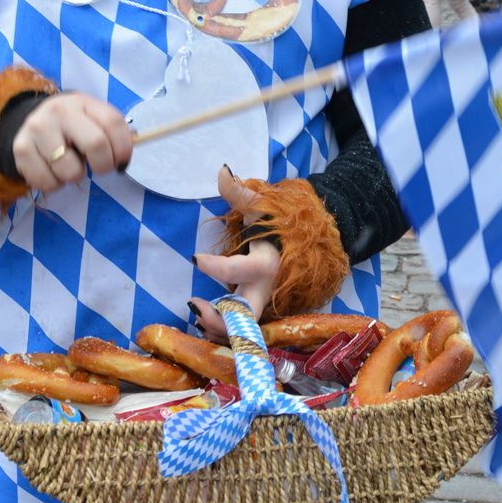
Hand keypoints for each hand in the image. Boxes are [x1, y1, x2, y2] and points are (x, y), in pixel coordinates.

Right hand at [10, 92, 132, 192]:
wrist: (33, 120)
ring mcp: (37, 129)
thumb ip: (112, 133)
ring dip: (76, 176)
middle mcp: (59, 111)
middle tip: (99, 167)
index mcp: (82, 102)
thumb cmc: (73, 125)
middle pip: (96, 144)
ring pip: (70, 171)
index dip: (124, 148)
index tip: (121, 161)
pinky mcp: (21, 149)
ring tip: (70, 164)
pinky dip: (56, 184)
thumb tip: (124, 158)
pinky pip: (48, 183)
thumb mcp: (92, 119)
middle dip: (104, 165)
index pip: (113, 122)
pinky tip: (53, 170)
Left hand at [188, 167, 282, 342]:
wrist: (307, 244)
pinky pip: (241, 330)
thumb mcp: (261, 207)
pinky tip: (202, 322)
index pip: (237, 269)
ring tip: (195, 314)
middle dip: (219, 320)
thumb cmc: (279, 224)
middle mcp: (266, 288)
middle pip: (245, 316)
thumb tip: (222, 170)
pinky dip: (222, 332)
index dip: (214, 266)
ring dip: (217, 329)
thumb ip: (240, 192)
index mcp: (266, 262)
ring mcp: (263, 303)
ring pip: (242, 330)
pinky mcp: (257, 311)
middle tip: (194, 305)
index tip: (195, 257)